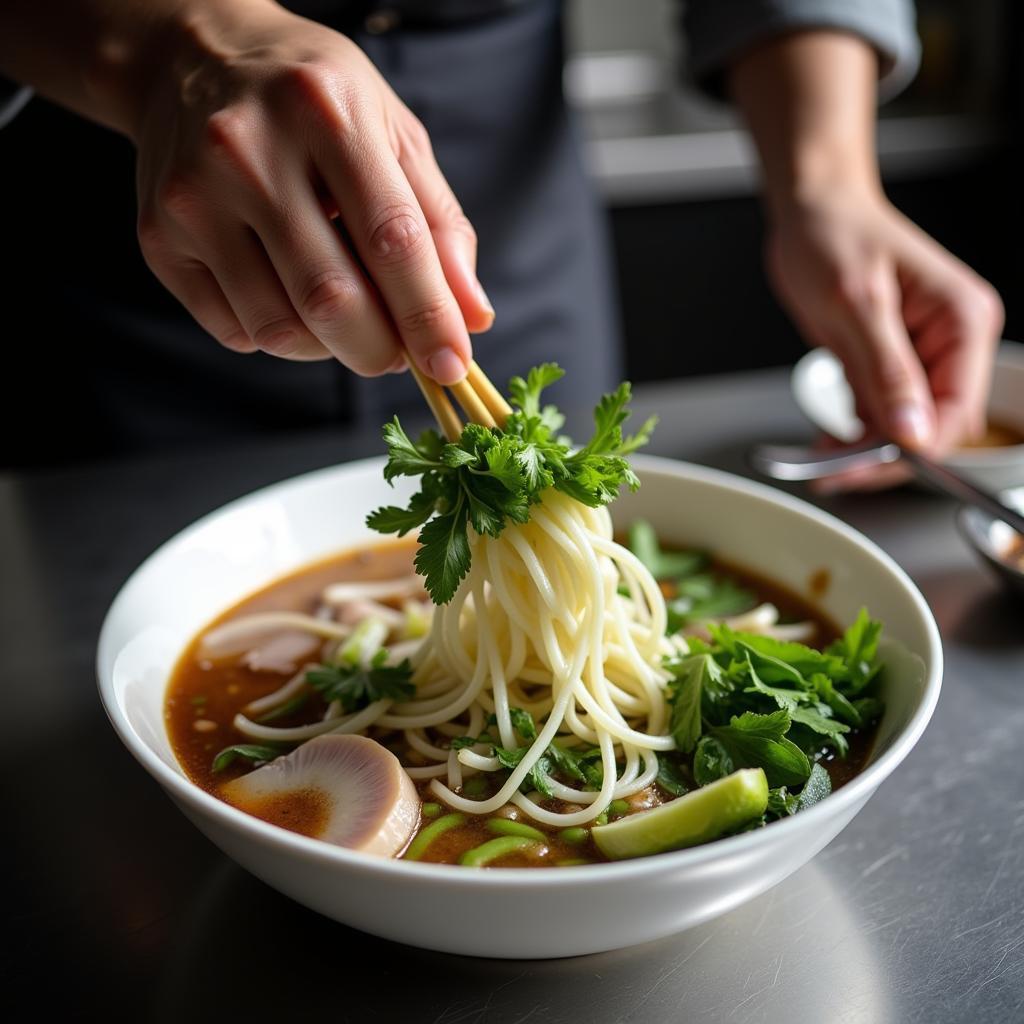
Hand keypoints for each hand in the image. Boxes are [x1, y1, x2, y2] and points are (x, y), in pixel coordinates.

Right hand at [132, 1, 491, 381]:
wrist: (190, 59)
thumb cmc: (313, 103)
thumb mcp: (393, 134)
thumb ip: (440, 225)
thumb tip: (472, 318)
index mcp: (325, 111)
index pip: (392, 239)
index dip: (429, 315)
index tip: (452, 365)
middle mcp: (247, 150)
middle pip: (331, 298)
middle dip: (379, 350)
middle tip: (397, 354)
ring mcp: (193, 197)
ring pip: (279, 328)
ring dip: (329, 347)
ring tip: (345, 315)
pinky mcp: (158, 238)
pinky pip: (236, 330)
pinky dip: (279, 335)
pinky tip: (288, 293)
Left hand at [766, 186, 1003, 489]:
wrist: (810, 211)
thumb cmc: (835, 236)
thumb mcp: (856, 305)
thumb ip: (886, 372)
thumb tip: (913, 431)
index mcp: (961, 321)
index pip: (955, 410)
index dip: (914, 450)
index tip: (866, 469)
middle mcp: (950, 341)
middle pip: (931, 425)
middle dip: (885, 455)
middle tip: (834, 474)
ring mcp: (920, 355)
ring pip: (903, 426)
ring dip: (865, 450)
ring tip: (822, 461)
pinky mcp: (889, 362)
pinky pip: (880, 412)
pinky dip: (855, 433)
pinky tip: (827, 445)